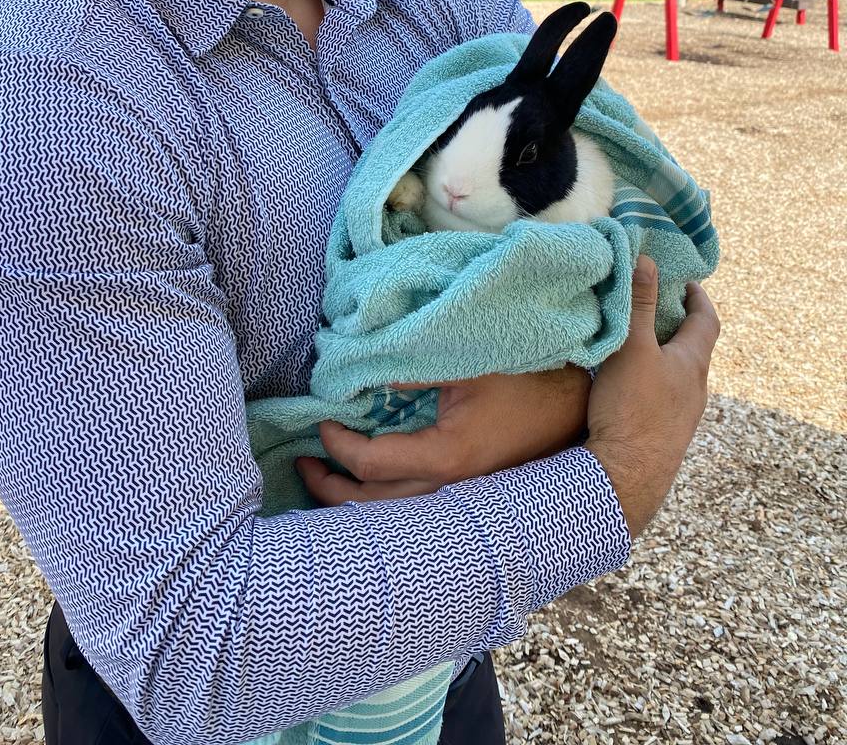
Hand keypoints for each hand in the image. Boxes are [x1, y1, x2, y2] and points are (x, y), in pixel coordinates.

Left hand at [295, 364, 590, 505]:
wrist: (583, 409)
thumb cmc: (527, 378)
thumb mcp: (467, 362)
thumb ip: (411, 363)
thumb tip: (357, 363)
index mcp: (447, 459)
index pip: (369, 464)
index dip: (336, 446)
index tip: (321, 420)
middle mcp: (452, 494)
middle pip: (373, 511)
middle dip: (330, 489)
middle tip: (301, 465)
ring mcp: (464, 504)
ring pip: (394, 522)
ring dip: (354, 506)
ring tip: (326, 483)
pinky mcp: (472, 502)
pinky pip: (416, 516)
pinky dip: (383, 508)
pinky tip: (370, 492)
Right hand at [586, 255, 719, 539]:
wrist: (627, 477)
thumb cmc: (633, 408)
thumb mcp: (632, 347)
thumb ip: (639, 304)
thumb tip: (645, 260)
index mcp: (693, 363)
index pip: (707, 321)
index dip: (698, 297)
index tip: (685, 280)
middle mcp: (695, 389)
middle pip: (693, 347)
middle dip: (675, 322)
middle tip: (652, 303)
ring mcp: (681, 415)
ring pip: (676, 373)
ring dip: (661, 352)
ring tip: (634, 337)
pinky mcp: (662, 434)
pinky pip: (662, 395)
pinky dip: (649, 377)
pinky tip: (624, 380)